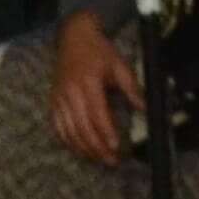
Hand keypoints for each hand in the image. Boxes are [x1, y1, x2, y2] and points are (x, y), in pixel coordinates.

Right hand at [50, 10, 145, 166]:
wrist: (74, 37)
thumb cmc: (99, 52)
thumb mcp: (120, 65)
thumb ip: (133, 88)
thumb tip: (146, 108)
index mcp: (88, 83)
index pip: (97, 114)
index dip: (106, 132)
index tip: (116, 147)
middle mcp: (70, 93)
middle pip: (82, 128)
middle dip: (96, 147)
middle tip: (111, 160)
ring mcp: (59, 99)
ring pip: (68, 131)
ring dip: (83, 149)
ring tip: (98, 159)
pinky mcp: (53, 102)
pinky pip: (57, 127)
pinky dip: (67, 141)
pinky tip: (79, 149)